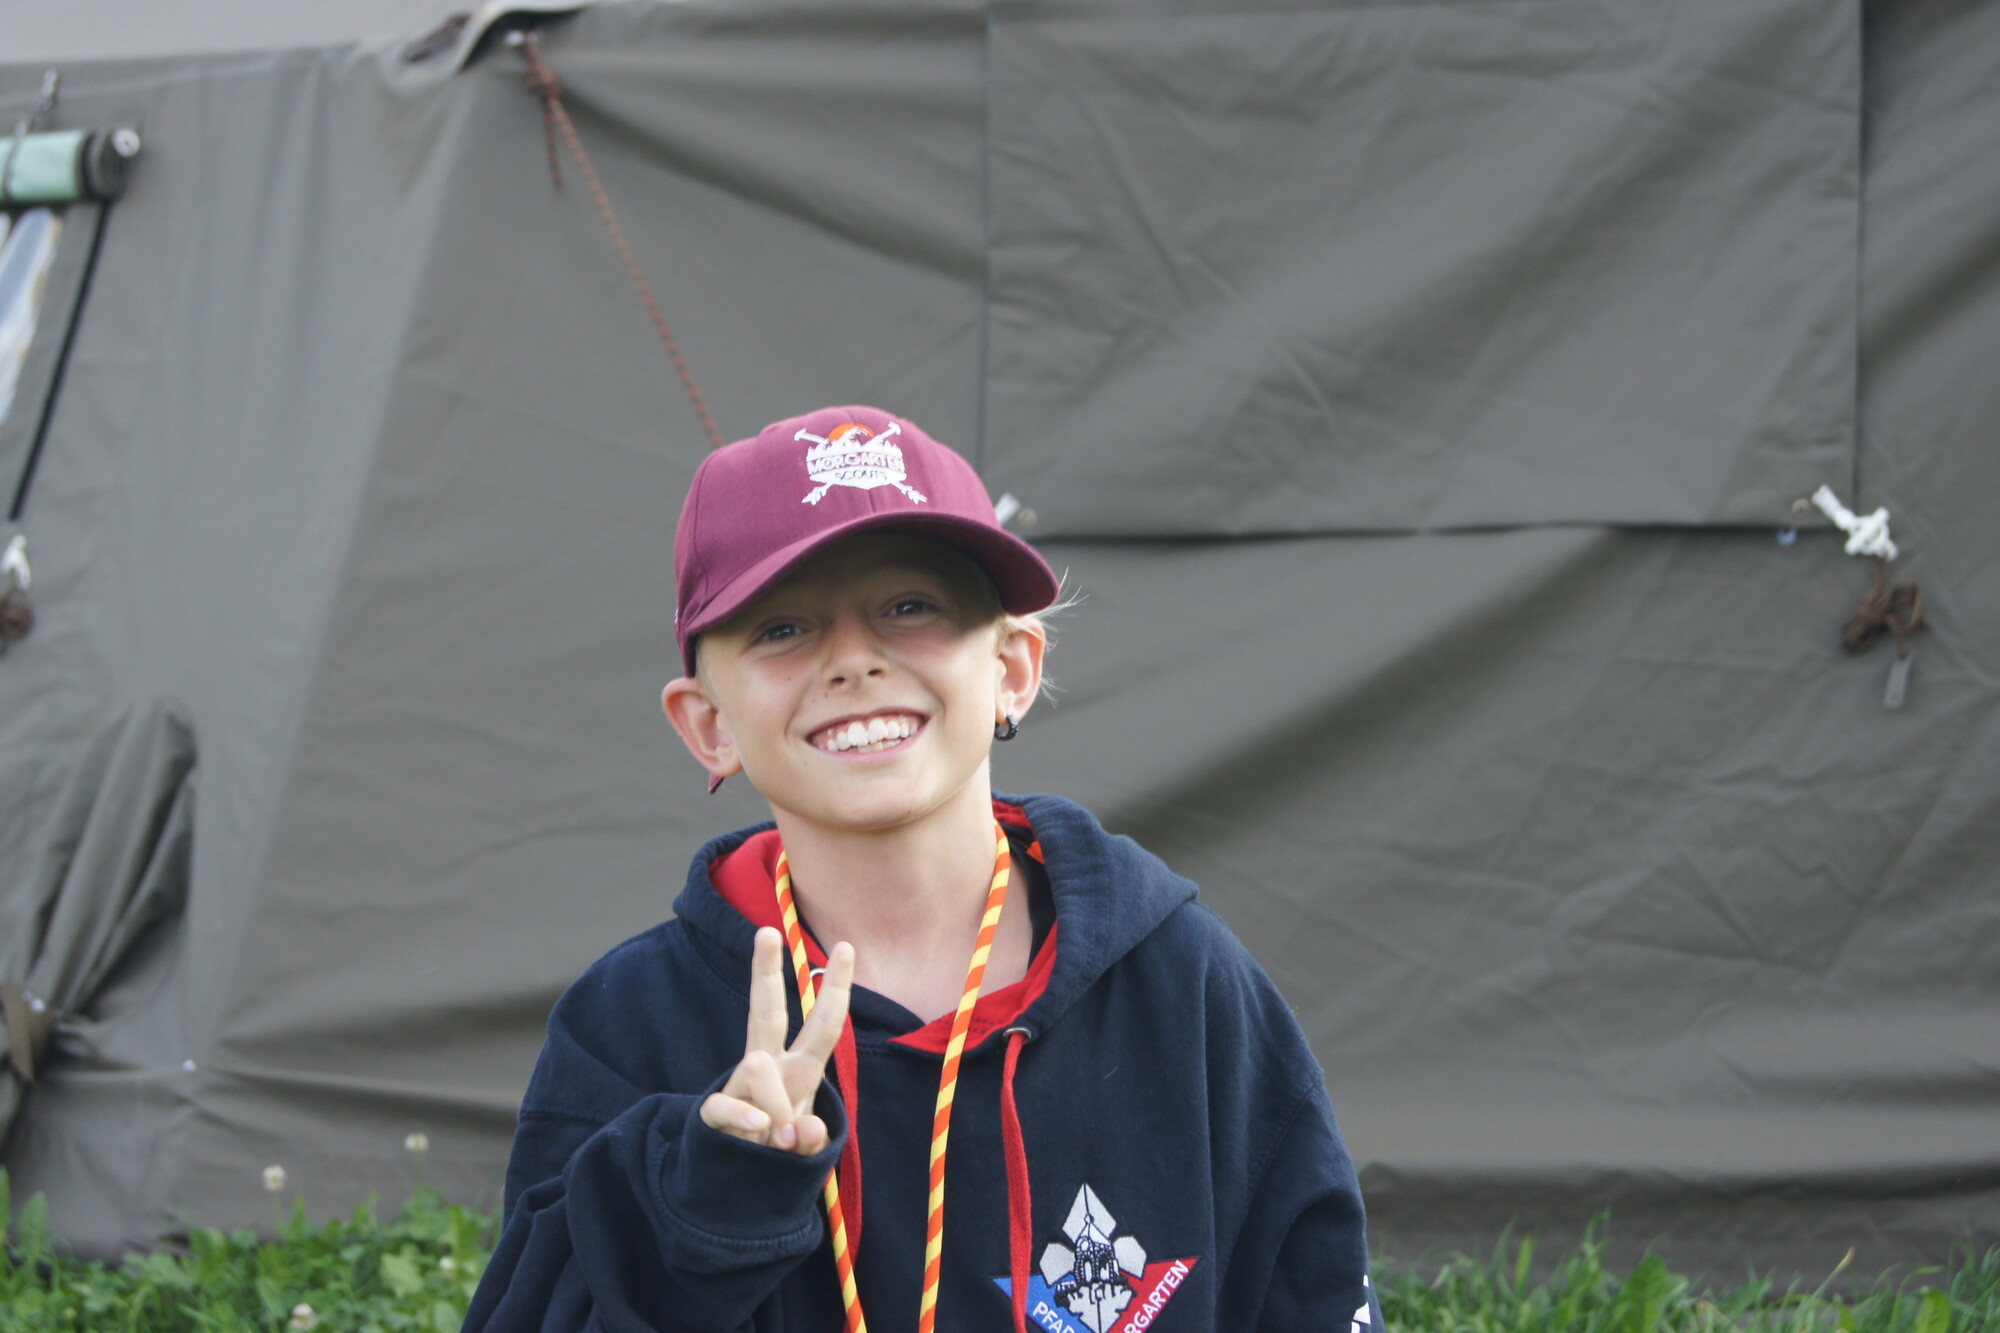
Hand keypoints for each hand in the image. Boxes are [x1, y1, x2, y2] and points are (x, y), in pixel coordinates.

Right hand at [699, 927, 854, 1155]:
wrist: (734, 1190)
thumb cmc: (779, 1157)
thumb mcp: (806, 1151)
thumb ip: (811, 1140)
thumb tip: (802, 1128)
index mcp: (799, 1070)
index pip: (822, 1024)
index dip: (837, 988)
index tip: (847, 947)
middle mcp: (769, 1068)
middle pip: (767, 1011)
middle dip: (766, 972)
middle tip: (766, 931)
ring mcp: (739, 1087)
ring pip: (755, 1066)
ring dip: (775, 1105)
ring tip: (780, 1138)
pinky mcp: (715, 1111)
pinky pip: (728, 1103)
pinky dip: (747, 1118)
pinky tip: (760, 1130)